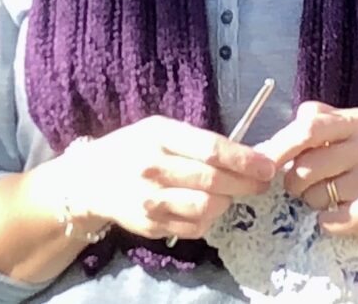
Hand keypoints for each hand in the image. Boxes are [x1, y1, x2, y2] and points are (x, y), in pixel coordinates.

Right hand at [74, 115, 275, 241]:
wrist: (90, 179)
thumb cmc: (133, 147)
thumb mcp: (159, 129)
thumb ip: (195, 140)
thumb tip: (242, 153)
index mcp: (159, 135)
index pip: (210, 149)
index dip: (244, 159)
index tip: (267, 165)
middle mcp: (153, 167)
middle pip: (212, 181)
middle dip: (245, 183)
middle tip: (262, 182)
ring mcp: (151, 200)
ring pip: (206, 208)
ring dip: (227, 202)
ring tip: (230, 193)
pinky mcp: (151, 225)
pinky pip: (193, 227)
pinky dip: (209, 219)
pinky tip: (208, 206)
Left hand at [257, 101, 357, 243]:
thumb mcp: (353, 129)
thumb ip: (318, 120)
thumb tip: (275, 136)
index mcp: (357, 122)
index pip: (309, 128)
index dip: (281, 145)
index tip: (264, 159)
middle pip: (305, 166)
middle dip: (292, 179)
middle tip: (296, 185)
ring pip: (313, 195)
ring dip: (310, 200)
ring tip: (329, 196)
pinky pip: (326, 220)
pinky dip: (325, 220)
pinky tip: (342, 212)